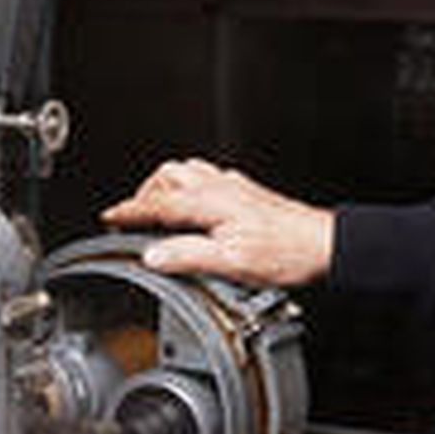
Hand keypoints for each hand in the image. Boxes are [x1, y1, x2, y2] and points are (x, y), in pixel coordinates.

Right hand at [101, 159, 333, 288]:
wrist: (323, 245)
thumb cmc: (287, 252)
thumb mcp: (233, 261)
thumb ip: (189, 256)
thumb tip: (153, 254)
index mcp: (211, 202)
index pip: (158, 203)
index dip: (130, 210)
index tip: (111, 216)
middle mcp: (220, 187)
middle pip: (168, 177)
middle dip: (144, 194)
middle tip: (132, 215)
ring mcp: (234, 187)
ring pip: (187, 172)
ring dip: (165, 186)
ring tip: (156, 207)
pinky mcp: (245, 192)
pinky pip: (206, 177)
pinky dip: (189, 187)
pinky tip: (195, 204)